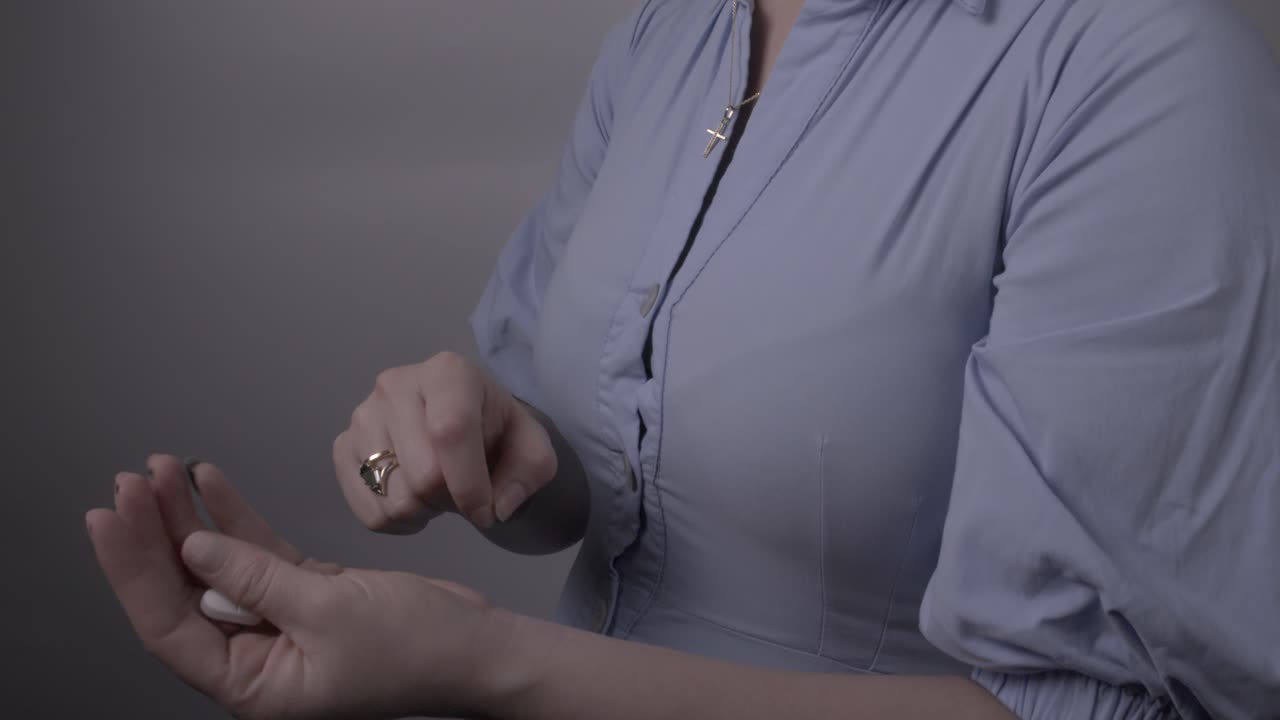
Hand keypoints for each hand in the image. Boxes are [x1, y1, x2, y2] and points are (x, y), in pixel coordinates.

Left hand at [86, 455, 515, 719]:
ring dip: (190, 518)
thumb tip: (193, 549)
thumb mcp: (330, 612)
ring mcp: (279, 623)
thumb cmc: (416, 648)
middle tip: (130, 480)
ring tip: (162, 469)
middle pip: (185, 591)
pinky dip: (233, 517)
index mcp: (252, 685)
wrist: (479, 646)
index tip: (108, 514)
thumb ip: (257, 578)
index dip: (132, 569)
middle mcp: (256, 658)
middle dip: (155, 535)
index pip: (168, 625)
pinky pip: (256, 552)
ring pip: (217, 565)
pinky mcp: (306, 594)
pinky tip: (207, 481)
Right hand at [333, 351, 557, 532]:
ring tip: (438, 491)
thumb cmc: (497, 432)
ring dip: (424, 511)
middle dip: (451, 500)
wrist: (463, 424)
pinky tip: (413, 500)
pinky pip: (367, 510)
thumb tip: (497, 505)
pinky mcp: (342, 446)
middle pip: (422, 475)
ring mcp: (362, 415)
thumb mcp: (531, 448)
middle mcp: (395, 384)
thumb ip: (528, 475)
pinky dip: (396, 521)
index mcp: (448, 373)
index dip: (470, 485)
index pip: (450, 433)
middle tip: (463, 491)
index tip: (486, 511)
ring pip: (393, 499)